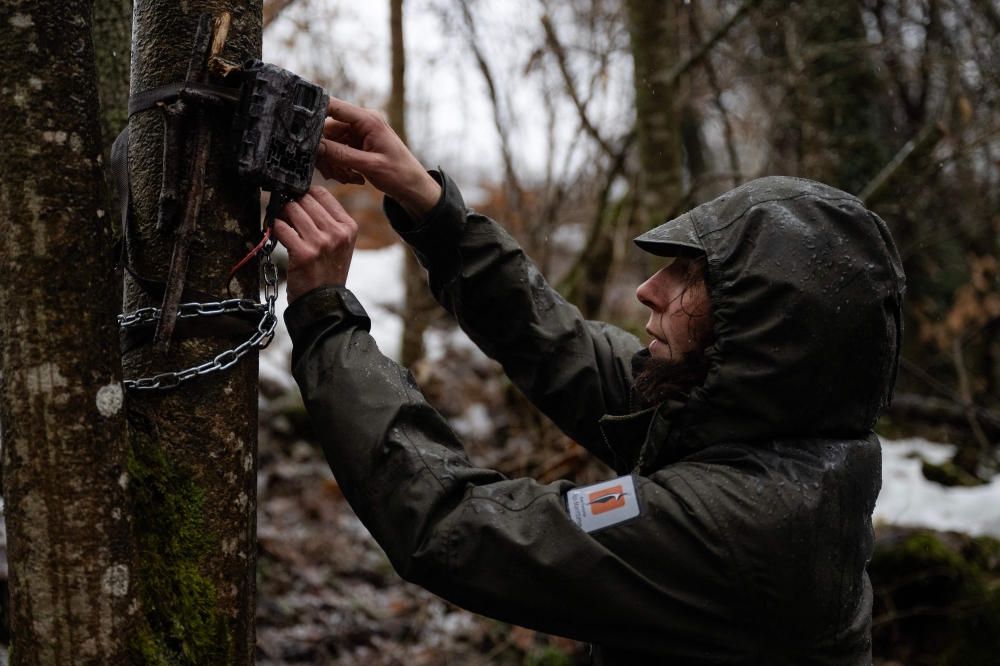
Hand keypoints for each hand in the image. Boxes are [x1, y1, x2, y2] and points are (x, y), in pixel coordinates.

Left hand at [272, 186, 357, 303]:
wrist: (324, 302)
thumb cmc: (328, 272)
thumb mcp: (340, 244)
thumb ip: (328, 222)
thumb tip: (301, 198)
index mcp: (348, 227)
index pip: (322, 193)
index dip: (304, 193)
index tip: (296, 201)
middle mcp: (338, 233)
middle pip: (305, 199)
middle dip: (291, 203)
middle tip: (284, 214)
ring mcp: (322, 243)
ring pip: (292, 209)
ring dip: (281, 214)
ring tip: (280, 223)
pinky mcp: (304, 254)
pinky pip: (282, 227)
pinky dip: (274, 228)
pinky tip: (276, 235)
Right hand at [315, 97, 441, 222]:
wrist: (413, 188)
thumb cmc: (400, 174)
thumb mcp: (369, 166)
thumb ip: (341, 155)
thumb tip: (316, 147)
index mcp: (367, 120)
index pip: (333, 106)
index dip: (314, 114)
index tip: (299, 128)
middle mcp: (362, 123)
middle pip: (327, 130)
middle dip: (327, 153)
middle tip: (332, 173)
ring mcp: (359, 134)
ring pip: (330, 144)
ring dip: (334, 163)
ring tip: (347, 178)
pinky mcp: (357, 146)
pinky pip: (338, 153)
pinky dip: (340, 167)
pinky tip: (353, 178)